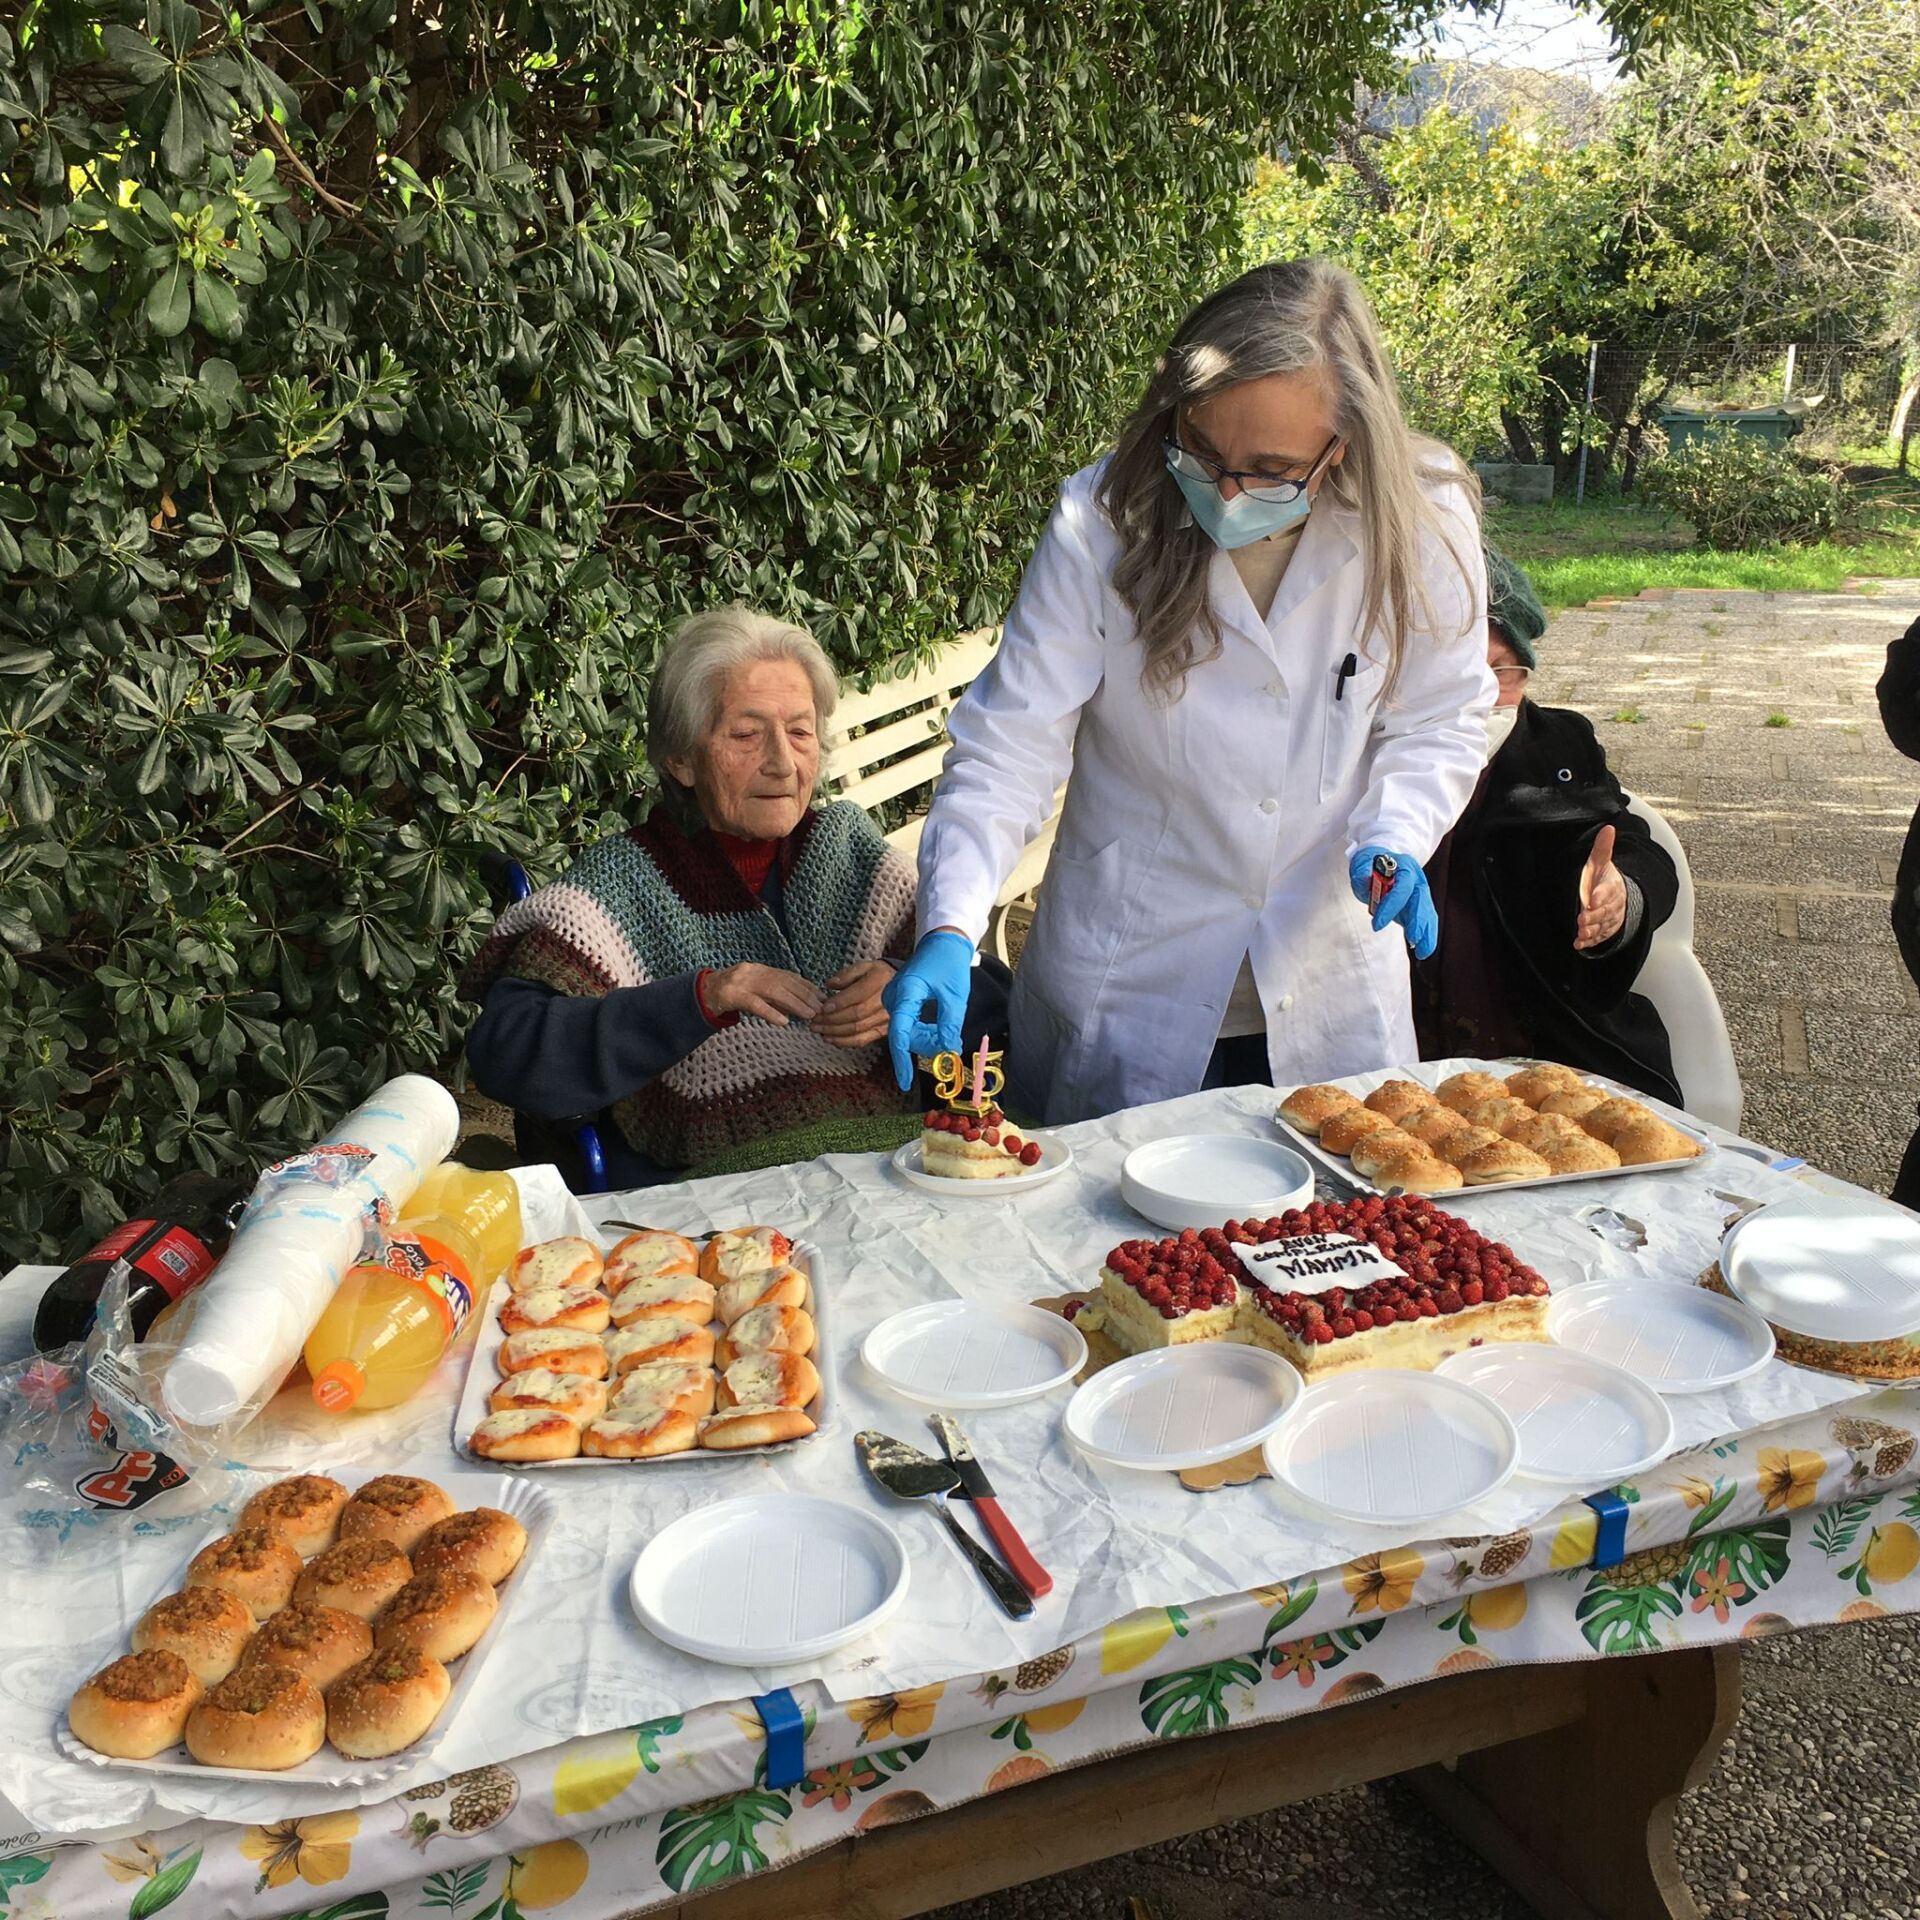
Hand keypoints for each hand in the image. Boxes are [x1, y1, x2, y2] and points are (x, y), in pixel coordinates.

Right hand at [703, 963, 823, 1025]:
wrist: (701, 993)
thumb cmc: (731, 995)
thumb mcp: (753, 991)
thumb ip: (773, 996)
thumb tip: (797, 1007)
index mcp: (759, 969)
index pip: (788, 976)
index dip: (807, 986)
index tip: (822, 996)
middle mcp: (752, 972)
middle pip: (784, 982)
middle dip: (805, 995)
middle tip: (820, 1008)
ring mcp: (741, 982)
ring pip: (773, 991)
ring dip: (794, 1004)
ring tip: (809, 1015)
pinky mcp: (731, 996)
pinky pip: (754, 1004)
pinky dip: (771, 1012)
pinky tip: (784, 1021)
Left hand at [811, 959, 895, 1049]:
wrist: (903, 987)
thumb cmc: (878, 976)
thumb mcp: (863, 967)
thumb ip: (846, 975)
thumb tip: (829, 984)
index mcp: (879, 982)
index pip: (857, 996)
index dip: (838, 1004)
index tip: (822, 1008)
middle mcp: (885, 1002)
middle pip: (855, 1016)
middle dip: (831, 1020)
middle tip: (814, 1021)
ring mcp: (885, 1019)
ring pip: (857, 1030)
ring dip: (835, 1032)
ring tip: (819, 1030)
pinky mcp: (883, 1031)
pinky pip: (863, 1040)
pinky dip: (845, 1042)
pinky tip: (831, 1039)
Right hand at [882, 929, 974, 1090]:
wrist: (943, 940)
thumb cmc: (949, 962)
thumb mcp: (956, 995)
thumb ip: (950, 1025)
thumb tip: (948, 1051)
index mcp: (905, 994)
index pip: (901, 1035)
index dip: (903, 1060)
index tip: (906, 1082)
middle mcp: (893, 998)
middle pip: (906, 1036)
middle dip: (928, 1043)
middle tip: (950, 1038)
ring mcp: (894, 999)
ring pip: (908, 1032)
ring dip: (927, 1036)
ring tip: (946, 1025)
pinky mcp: (899, 1001)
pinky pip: (908, 1024)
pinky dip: (924, 1029)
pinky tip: (938, 1022)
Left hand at [1348, 845, 1438, 961]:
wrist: (1382, 861)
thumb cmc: (1372, 862)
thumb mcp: (1362, 862)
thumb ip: (1361, 869)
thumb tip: (1363, 878)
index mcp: (1405, 867)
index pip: (1402, 889)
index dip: (1391, 907)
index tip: (1377, 925)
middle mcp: (1417, 880)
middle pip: (1422, 902)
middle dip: (1419, 922)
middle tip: (1414, 940)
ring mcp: (1421, 893)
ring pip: (1428, 913)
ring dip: (1428, 933)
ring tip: (1423, 953)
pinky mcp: (1419, 905)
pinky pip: (1426, 921)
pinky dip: (1427, 936)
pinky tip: (1424, 950)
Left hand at [1575, 824, 1626, 950]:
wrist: (1620, 897)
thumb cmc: (1604, 879)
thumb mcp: (1602, 862)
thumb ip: (1603, 848)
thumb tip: (1609, 828)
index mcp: (1611, 886)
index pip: (1607, 890)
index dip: (1600, 895)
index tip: (1591, 898)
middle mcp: (1612, 904)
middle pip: (1604, 911)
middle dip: (1594, 916)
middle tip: (1582, 918)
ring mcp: (1609, 919)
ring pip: (1602, 926)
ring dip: (1591, 931)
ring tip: (1581, 933)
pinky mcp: (1604, 930)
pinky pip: (1598, 937)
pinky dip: (1589, 943)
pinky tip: (1579, 945)